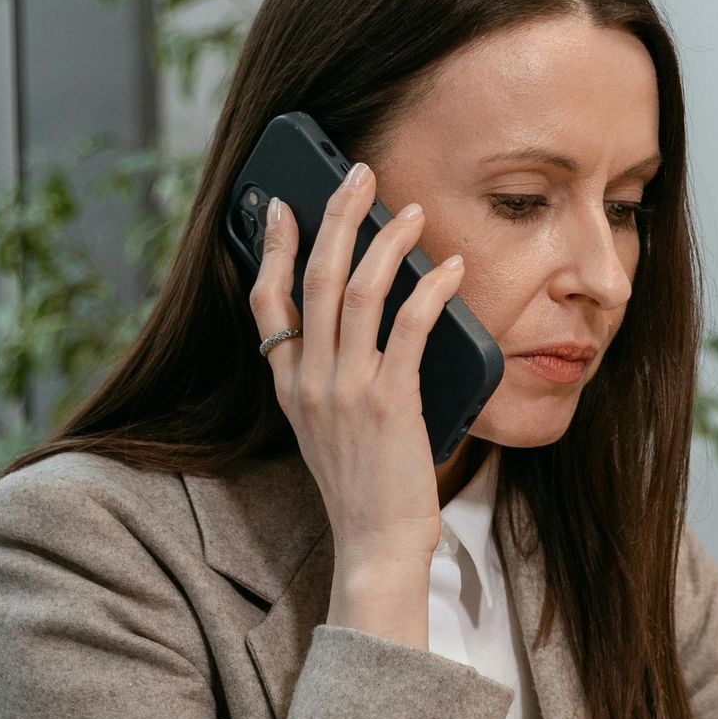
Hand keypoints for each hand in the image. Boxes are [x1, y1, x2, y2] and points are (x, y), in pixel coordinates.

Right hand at [248, 167, 466, 644]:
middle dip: (337, 217)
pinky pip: (411, 327)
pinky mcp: (391, 402)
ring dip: (387, 241)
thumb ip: (332, 378)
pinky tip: (451, 268)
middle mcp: (310, 381)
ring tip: (411, 211)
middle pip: (315, 277)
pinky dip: (431, 289)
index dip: (270, 247)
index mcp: (289, 386)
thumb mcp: (329, 429)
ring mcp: (347, 390)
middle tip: (358, 174)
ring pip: (358, 291)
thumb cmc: (365, 487)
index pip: (266, 303)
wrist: (376, 544)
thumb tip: (364, 320)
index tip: (279, 204)